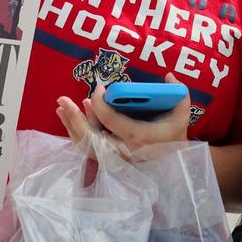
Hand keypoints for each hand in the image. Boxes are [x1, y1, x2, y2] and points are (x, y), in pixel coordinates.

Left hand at [56, 73, 190, 154]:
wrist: (174, 164)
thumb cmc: (174, 136)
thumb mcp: (181, 115)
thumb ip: (178, 93)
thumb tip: (169, 77)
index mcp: (137, 137)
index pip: (110, 120)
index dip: (100, 102)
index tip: (100, 88)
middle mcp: (121, 150)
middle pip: (90, 137)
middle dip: (74, 118)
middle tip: (62, 100)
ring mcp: (113, 157)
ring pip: (86, 145)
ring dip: (71, 125)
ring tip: (61, 107)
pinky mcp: (109, 158)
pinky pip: (88, 148)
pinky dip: (77, 133)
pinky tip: (71, 119)